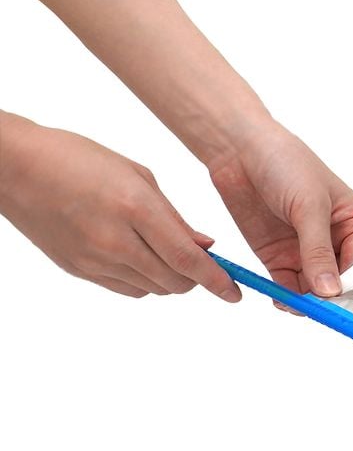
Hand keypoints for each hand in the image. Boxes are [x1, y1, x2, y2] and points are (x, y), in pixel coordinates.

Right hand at [0, 112, 239, 300]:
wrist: (17, 169)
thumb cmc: (80, 159)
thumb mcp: (139, 176)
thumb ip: (175, 217)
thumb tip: (205, 246)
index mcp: (135, 209)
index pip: (186, 258)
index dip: (216, 279)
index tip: (234, 291)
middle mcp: (114, 241)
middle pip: (172, 281)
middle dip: (197, 279)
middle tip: (207, 266)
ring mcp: (93, 261)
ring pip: (151, 289)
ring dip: (171, 280)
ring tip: (172, 256)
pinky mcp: (78, 271)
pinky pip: (125, 289)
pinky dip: (145, 281)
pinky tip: (144, 259)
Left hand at [206, 120, 352, 297]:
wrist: (240, 150)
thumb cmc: (286, 163)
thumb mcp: (309, 206)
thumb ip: (318, 251)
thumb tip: (331, 291)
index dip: (349, 285)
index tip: (336, 303)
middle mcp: (333, 238)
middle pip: (337, 280)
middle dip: (327, 297)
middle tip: (313, 309)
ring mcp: (304, 249)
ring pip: (312, 288)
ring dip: (305, 301)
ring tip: (293, 304)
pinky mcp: (278, 255)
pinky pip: (287, 285)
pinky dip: (285, 296)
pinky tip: (281, 300)